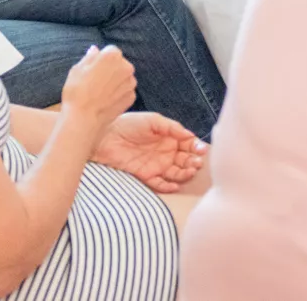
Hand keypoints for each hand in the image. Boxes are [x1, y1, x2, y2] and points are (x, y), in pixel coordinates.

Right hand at [61, 45, 137, 133]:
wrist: (83, 118)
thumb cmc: (76, 92)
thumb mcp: (77, 70)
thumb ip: (89, 57)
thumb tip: (95, 50)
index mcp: (112, 55)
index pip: (110, 51)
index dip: (101, 59)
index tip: (92, 69)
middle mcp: (126, 66)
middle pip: (119, 63)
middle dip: (110, 69)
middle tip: (95, 82)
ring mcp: (131, 82)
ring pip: (123, 77)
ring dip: (115, 81)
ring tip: (99, 93)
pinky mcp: (132, 97)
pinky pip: (125, 91)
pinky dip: (118, 94)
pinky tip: (106, 100)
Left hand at [92, 112, 208, 191]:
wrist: (105, 138)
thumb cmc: (128, 124)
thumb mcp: (152, 120)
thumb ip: (171, 127)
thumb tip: (189, 135)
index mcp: (169, 137)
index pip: (188, 144)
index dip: (196, 147)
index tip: (201, 149)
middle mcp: (166, 152)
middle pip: (185, 159)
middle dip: (193, 161)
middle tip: (197, 162)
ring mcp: (157, 164)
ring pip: (176, 172)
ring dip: (185, 173)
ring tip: (189, 172)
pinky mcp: (146, 175)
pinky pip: (160, 183)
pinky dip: (168, 186)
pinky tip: (175, 185)